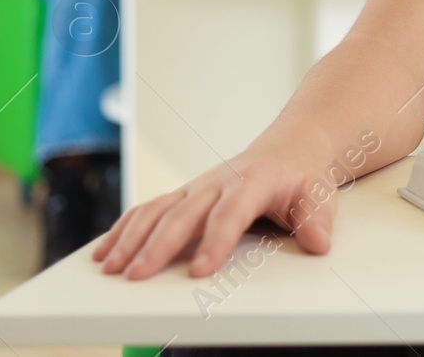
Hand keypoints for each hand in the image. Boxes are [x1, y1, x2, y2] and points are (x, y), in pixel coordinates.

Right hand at [93, 148, 335, 279]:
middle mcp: (218, 182)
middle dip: (158, 246)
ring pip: (157, 210)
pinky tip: (104, 251)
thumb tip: (318, 242)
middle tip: (137, 276)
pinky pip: (148, 209)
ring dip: (131, 238)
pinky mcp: (183, 194)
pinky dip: (123, 229)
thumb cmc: (302, 176)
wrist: (290, 148)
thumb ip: (317, 219)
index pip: (231, 213)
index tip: (201, 271)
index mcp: (253, 181)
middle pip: (183, 214)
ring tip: (110, 268)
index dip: (215, 241)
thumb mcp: (319, 194)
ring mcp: (196, 187)